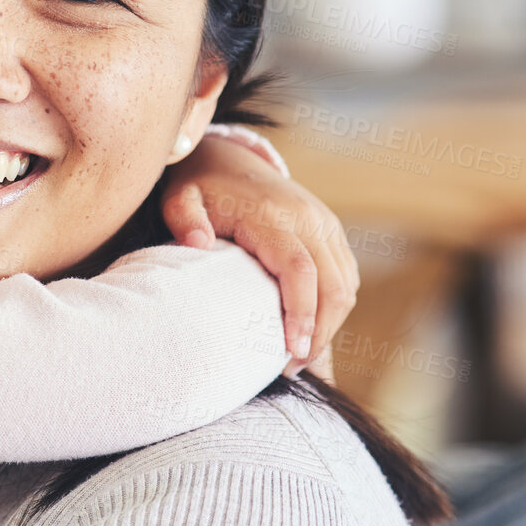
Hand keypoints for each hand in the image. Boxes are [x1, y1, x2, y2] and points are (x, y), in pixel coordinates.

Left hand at [161, 134, 358, 372]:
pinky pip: (346, 276)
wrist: (229, 157)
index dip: (301, 313)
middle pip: (333, 285)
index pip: (299, 270)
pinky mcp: (330, 231)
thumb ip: (183, 219)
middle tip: (293, 368)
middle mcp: (308, 217)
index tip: (291, 352)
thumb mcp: (179, 197)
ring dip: (330, 325)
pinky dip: (335, 308)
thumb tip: (197, 243)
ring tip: (298, 358)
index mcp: (273, 215)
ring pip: (346, 285)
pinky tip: (310, 332)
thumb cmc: (199, 186)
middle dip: (320, 332)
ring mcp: (325, 223)